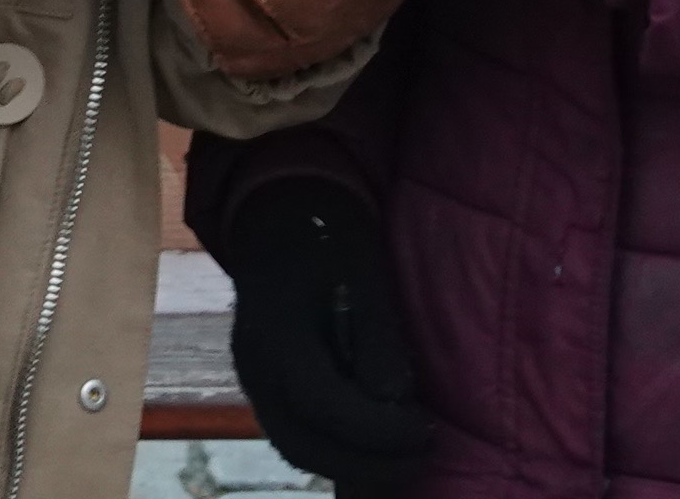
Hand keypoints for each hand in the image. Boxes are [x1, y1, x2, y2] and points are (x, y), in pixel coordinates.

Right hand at [218, 182, 432, 496]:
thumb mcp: (364, 271)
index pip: (321, 404)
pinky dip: (335, 450)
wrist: (280, 214)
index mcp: (275, 332)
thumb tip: (397, 402)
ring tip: (404, 460)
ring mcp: (254, 380)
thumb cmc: (328, 234)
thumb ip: (378, 338)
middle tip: (420, 458)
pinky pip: (296, 434)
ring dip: (350, 464)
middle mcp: (255, 367)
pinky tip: (375, 448)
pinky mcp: (266, 386)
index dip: (376, 430)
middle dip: (365, 464)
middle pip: (303, 443)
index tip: (425, 434)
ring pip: (297, 447)